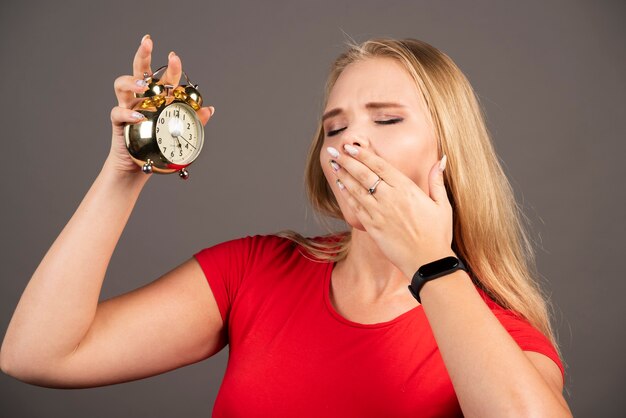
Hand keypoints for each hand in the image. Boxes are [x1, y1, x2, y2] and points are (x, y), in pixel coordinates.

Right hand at [106, 35, 214, 176]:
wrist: (137, 166)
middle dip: (143, 54)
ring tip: (143, 85)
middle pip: (139, 70)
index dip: (170, 66)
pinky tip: (138, 117)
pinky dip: (127, 114)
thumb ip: (194, 119)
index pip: (164, 76)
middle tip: (147, 41)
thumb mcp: (180, 132)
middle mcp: (141, 98)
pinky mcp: (118, 122)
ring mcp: (128, 107)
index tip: (174, 56)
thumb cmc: (158, 146)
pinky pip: (118, 113)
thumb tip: (210, 109)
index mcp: (157, 97)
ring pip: (122, 85)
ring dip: (131, 81)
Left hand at [328, 144, 454, 278]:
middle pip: (364, 175)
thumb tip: (441, 160)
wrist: (428, 262)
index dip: (364, 155)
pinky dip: (347, 195)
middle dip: (347, 161)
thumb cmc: (437, 234)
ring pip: (356, 190)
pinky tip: (341, 186)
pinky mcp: (373, 227)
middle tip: (335, 151)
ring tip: (334, 165)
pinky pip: (356, 207)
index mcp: (406, 189)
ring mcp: (379, 213)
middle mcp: (390, 199)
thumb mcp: (443, 205)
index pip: (380, 166)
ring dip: (343, 175)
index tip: (352, 147)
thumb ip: (437, 181)